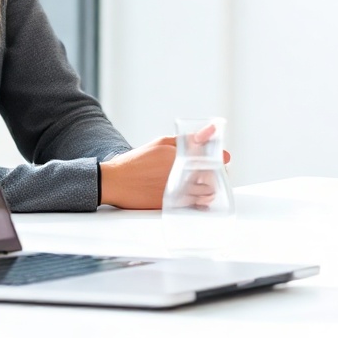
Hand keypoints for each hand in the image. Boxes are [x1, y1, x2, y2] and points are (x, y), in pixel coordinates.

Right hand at [100, 132, 233, 210]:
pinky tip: (192, 195)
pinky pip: (194, 205)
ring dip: (208, 188)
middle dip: (215, 174)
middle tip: (209, 171)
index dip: (220, 159)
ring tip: (200, 183)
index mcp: (181, 157)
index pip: (214, 159)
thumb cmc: (137, 161)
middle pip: (213, 177)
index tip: (220, 158)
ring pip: (206, 193)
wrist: (116, 182)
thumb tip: (210, 132)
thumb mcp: (162, 143)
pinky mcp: (172, 205)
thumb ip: (188, 139)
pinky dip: (198, 201)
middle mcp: (181, 175)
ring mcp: (177, 192)